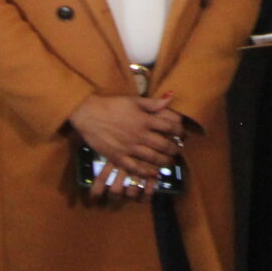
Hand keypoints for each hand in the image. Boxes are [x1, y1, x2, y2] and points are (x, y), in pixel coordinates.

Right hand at [68, 94, 182, 179]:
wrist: (89, 115)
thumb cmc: (111, 105)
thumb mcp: (133, 100)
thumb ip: (153, 102)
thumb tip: (171, 97)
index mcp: (145, 120)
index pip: (170, 126)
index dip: (179, 131)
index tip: (182, 134)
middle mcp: (140, 135)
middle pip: (164, 145)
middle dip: (175, 149)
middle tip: (178, 150)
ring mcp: (129, 148)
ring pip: (153, 158)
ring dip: (165, 161)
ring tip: (171, 162)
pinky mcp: (118, 157)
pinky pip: (136, 168)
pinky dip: (146, 172)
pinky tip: (153, 173)